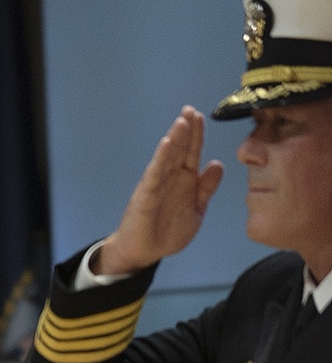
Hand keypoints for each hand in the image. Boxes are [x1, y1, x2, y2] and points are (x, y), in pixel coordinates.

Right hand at [96, 106, 223, 276]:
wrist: (144, 252)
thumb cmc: (168, 232)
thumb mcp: (196, 210)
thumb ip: (206, 189)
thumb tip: (217, 163)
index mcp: (184, 180)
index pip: (192, 153)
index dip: (197, 135)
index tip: (200, 116)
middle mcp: (171, 178)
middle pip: (180, 149)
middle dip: (186, 130)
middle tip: (190, 110)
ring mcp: (157, 184)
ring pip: (168, 157)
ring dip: (175, 138)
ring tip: (182, 121)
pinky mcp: (146, 195)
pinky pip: (155, 173)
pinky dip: (161, 158)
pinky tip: (167, 143)